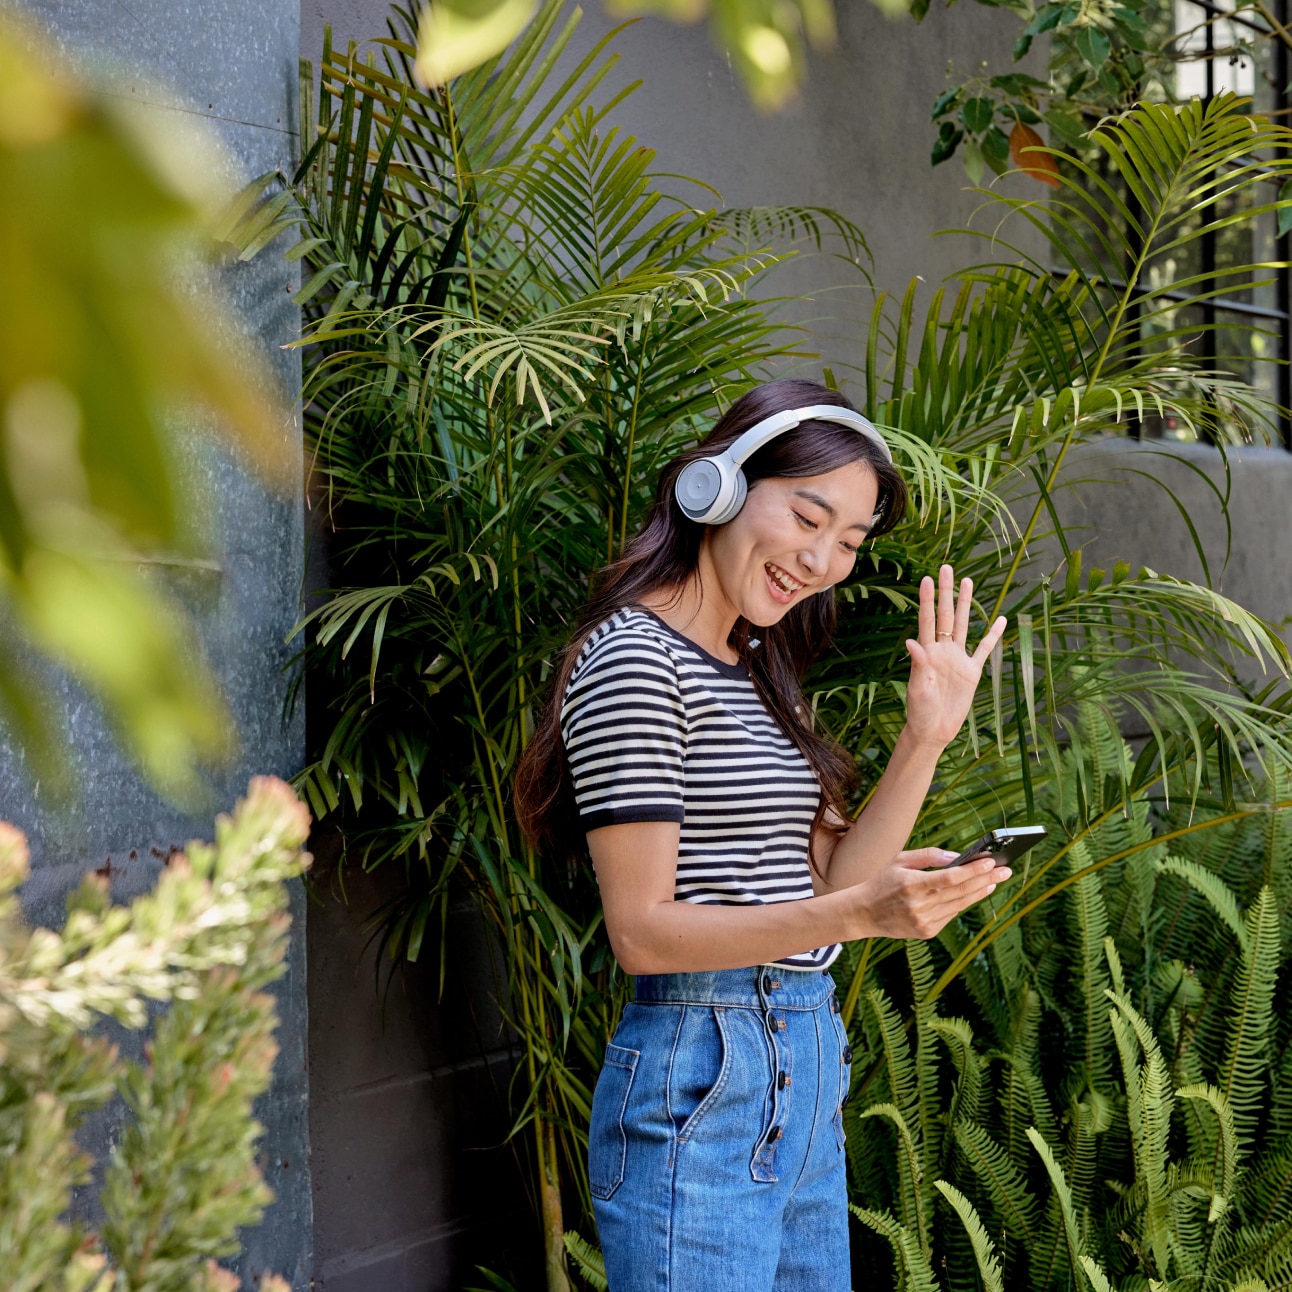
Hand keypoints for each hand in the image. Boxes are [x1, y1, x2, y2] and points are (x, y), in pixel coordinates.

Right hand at [851, 847, 1010, 940]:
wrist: (864, 913)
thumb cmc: (883, 882)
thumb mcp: (900, 860)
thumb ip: (928, 855)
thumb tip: (957, 856)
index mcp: (911, 884)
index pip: (951, 877)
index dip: (973, 870)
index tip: (991, 861)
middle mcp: (919, 905)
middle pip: (961, 892)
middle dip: (986, 879)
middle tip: (1005, 870)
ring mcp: (924, 921)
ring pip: (960, 905)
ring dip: (980, 892)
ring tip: (994, 881)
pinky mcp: (927, 932)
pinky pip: (951, 915)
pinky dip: (963, 903)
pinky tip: (973, 893)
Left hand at [903, 564, 1006, 750]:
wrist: (933, 730)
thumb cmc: (920, 711)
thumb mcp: (918, 689)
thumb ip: (917, 665)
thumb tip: (911, 642)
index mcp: (927, 653)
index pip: (927, 620)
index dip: (927, 600)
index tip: (926, 579)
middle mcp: (943, 651)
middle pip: (946, 615)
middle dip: (947, 592)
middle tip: (947, 568)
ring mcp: (958, 659)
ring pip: (964, 625)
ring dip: (966, 604)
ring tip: (968, 582)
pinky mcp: (972, 672)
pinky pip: (984, 650)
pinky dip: (993, 635)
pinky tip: (1000, 619)